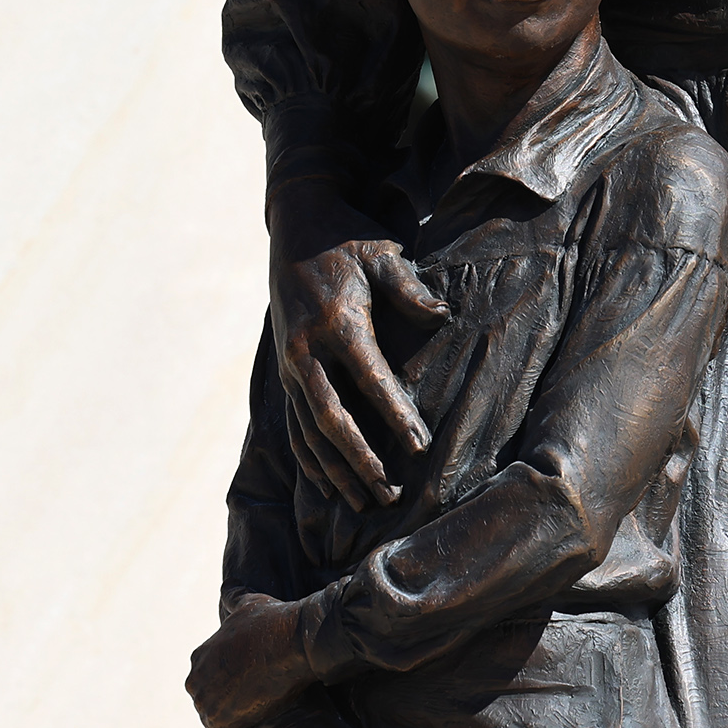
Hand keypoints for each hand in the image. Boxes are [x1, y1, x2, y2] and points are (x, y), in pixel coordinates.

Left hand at [187, 595, 317, 727]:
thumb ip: (233, 601)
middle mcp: (196, 681)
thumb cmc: (274, 622)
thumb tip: (228, 592)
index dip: (231, 694)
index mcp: (198, 657)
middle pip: (212, 707)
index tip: (251, 700)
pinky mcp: (222, 722)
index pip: (210, 684)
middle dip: (232, 717)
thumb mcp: (248, 604)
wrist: (292, 640)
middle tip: (258, 724)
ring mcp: (206, 703)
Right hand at [268, 179, 446, 509]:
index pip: (369, 379)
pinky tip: (330, 484)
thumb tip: (443, 316)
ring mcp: (290, 363)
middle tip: (390, 494)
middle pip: (333, 418)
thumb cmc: (348, 239)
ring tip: (365, 502)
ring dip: (336, 469)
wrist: (295, 224)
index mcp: (337, 322)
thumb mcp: (383, 255)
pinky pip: (294, 423)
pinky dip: (310, 458)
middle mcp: (306, 350)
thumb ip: (411, 289)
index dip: (395, 415)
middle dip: (361, 460)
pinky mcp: (284, 370)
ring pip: (310, 429)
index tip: (419, 447)